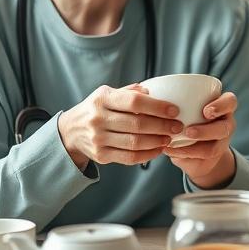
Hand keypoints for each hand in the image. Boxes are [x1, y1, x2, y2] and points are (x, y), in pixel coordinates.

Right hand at [58, 84, 182, 169]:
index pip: (134, 102)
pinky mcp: (101, 155)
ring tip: (169, 138)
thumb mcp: (107, 94)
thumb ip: (129, 92)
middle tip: (178, 126)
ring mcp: (98, 139)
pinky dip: (148, 154)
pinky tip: (158, 149)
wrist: (70, 131)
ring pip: (135, 143)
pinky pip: (129, 157)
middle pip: (137, 125)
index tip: (174, 110)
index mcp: (102, 99)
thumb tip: (151, 91)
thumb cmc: (97, 109)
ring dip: (157, 141)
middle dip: (162, 126)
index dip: (157, 107)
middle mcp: (98, 119)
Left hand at [163, 91, 237, 188]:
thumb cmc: (185, 120)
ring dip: (194, 146)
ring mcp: (222, 141)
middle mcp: (225, 123)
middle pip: (226, 126)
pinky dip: (185, 153)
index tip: (205, 111)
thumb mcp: (183, 108)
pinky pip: (204, 156)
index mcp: (221, 107)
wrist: (194, 150)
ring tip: (174, 143)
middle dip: (208, 130)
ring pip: (216, 145)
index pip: (230, 102)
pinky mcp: (213, 156)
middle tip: (188, 132)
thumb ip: (173, 102)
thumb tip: (144, 90)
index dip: (221, 106)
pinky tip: (169, 150)